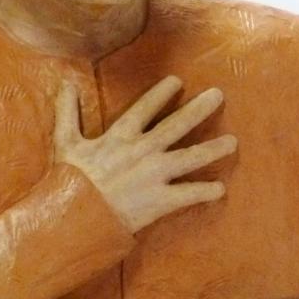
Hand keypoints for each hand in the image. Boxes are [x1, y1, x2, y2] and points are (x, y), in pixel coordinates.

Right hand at [52, 75, 237, 232]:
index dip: (161, 93)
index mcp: (120, 136)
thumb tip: (65, 83)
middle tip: (220, 94)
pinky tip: (221, 189)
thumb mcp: (65, 142)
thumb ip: (68, 112)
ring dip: (213, 149)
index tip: (178, 81)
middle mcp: (143, 151)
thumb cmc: (70, 181)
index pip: (145, 108)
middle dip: (199, 109)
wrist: (75, 218)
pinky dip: (205, 191)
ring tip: (233, 141)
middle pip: (177, 125)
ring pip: (191, 158)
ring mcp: (155, 175)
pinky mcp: (160, 200)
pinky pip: (188, 194)